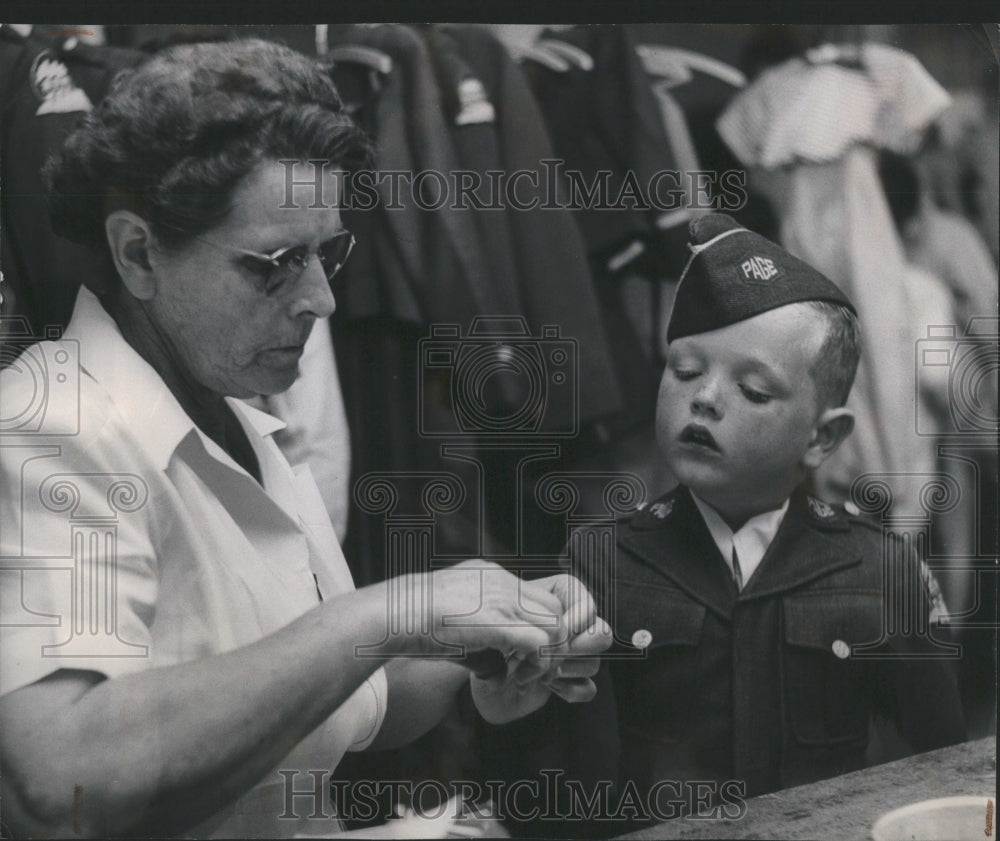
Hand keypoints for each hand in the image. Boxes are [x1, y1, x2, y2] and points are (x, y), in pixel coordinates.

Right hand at [388, 561, 564, 661]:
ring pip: (555, 624)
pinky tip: (520, 675)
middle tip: (532, 663)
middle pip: (555, 607)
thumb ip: (479, 636)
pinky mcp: (499, 624)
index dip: (537, 626)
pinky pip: (541, 643)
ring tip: (527, 671)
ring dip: (548, 652)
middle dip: (552, 638)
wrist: (396, 613)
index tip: (523, 651)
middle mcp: (503, 583)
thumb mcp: (451, 617)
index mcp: (492, 576)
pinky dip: (538, 663)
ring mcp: (502, 601)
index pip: (537, 597)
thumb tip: (495, 668)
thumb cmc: (413, 620)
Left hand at [470, 573, 611, 723]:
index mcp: (552, 602)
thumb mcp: (493, 619)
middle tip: (549, 651)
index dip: (580, 614)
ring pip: (595, 662)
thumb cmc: (478, 639)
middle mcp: (566, 630)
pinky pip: (588, 689)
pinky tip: (543, 685)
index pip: (586, 601)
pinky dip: (568, 690)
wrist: (469, 673)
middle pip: (602, 632)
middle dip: (578, 643)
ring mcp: (568, 659)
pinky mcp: (567, 685)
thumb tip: (552, 624)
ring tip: (533, 669)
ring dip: (564, 668)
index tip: (560, 626)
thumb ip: (522, 614)